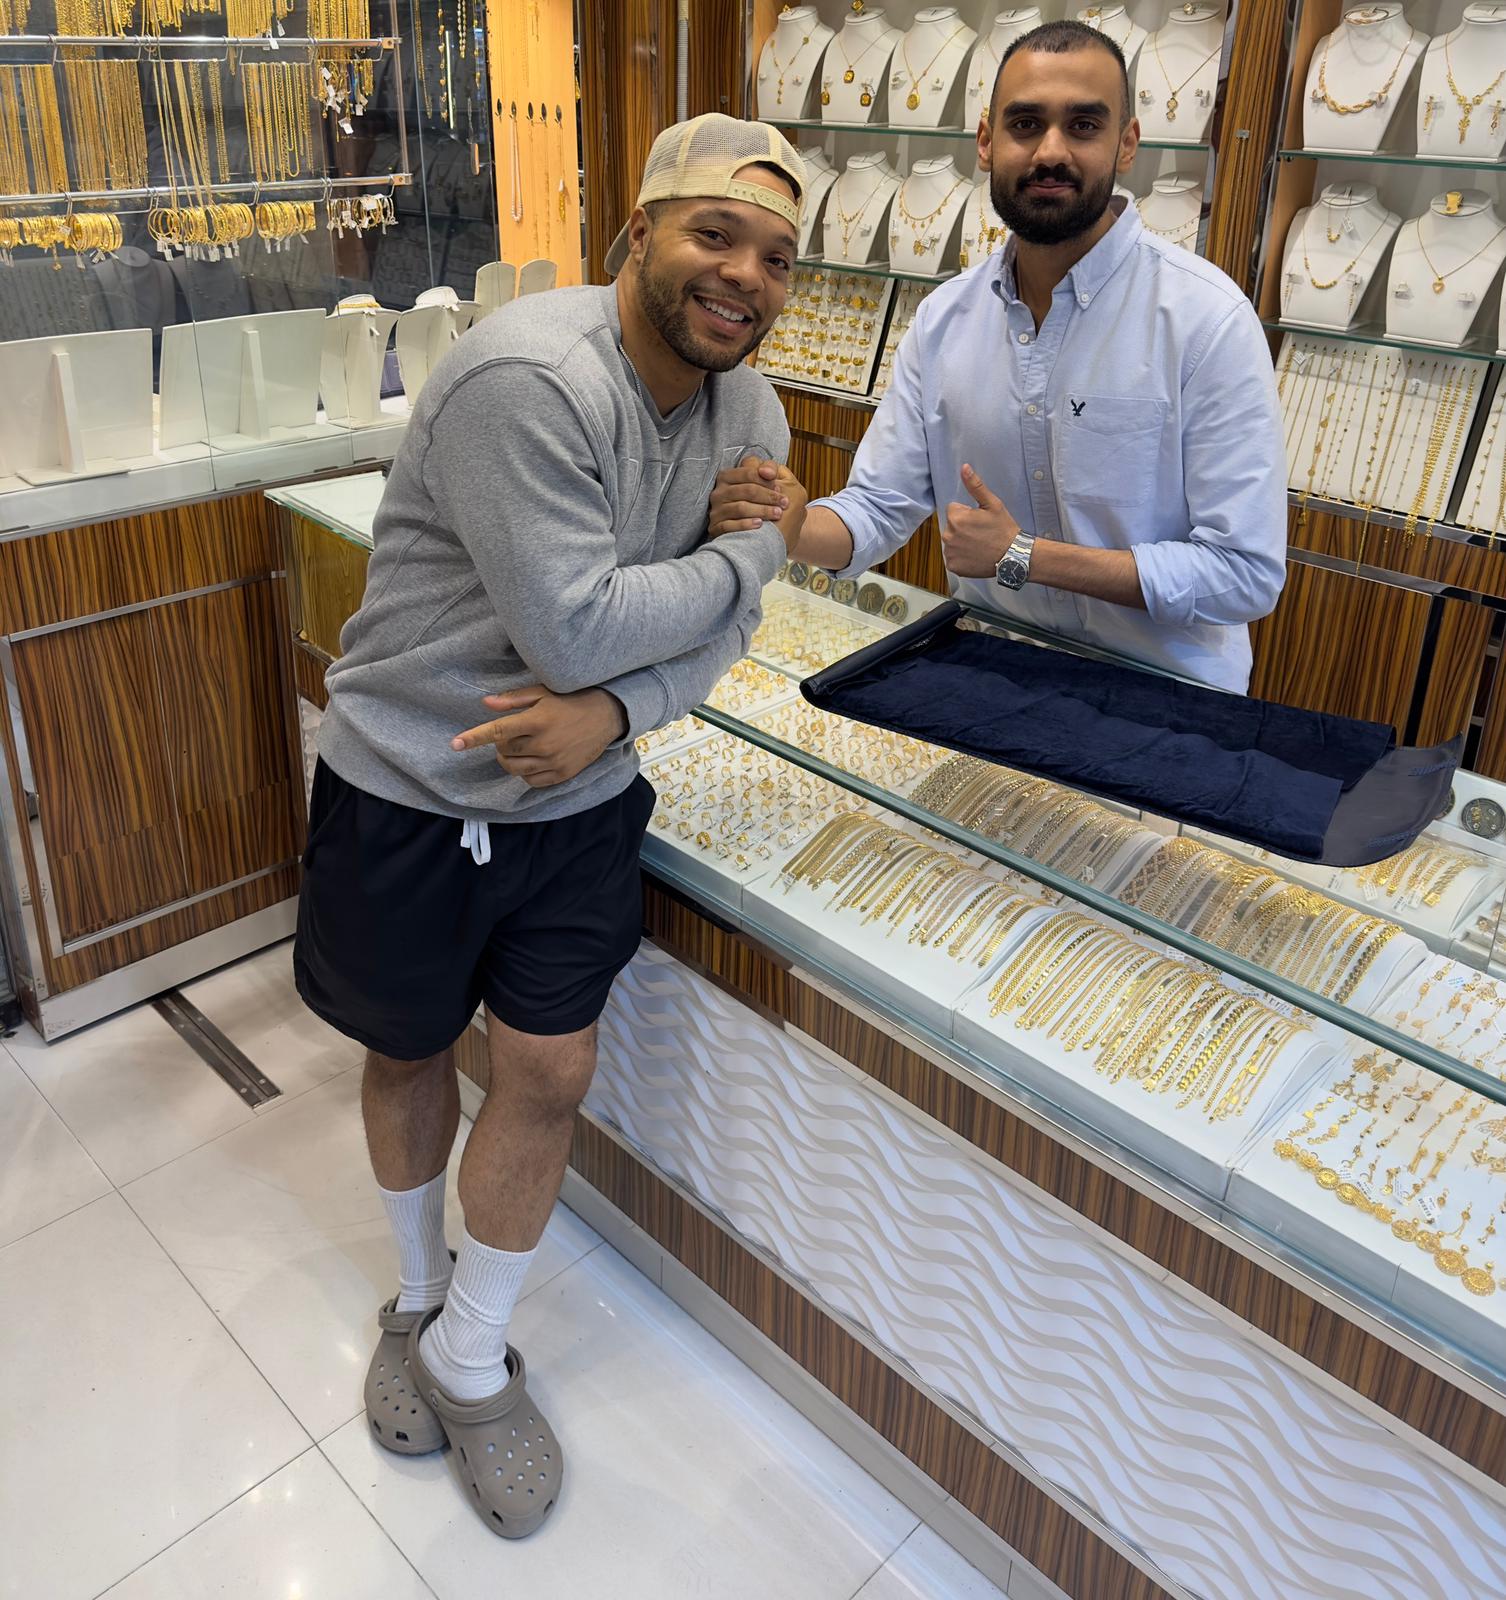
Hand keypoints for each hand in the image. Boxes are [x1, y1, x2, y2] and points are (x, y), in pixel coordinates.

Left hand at [451, 685, 627, 787]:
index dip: (474, 738)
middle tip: (515, 732)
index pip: (497, 732)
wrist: (608, 715)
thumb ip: (513, 700)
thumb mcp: (543, 693)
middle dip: (502, 743)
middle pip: (504, 752)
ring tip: (521, 746)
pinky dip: (525, 771)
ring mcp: (554, 762)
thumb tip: (486, 703)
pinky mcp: (561, 775)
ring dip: (510, 758)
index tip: (455, 744)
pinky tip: (534, 758)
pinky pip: (531, 781)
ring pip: (515, 769)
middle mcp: (544, 745)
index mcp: (537, 721)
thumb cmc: (572, 699)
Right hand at [708, 456, 809, 554]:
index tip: (781, 488)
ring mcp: (716, 510)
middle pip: (747, 490)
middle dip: (768, 496)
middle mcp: (719, 492)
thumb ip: (769, 468)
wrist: (755, 536)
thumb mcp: (765, 482)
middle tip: (784, 503)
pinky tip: (759, 524)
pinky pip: (729, 525)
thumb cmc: (760, 503)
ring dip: (762, 510)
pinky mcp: (715, 527)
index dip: (766, 480)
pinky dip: (745, 524)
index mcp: (727, 476)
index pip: (748, 472)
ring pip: (740, 508)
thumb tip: (768, 472)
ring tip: (778, 514)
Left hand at [941, 464, 1022, 579]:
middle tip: (981, 534)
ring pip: (952, 542)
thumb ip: (975, 486)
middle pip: (951, 526)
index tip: (980, 521)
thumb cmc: (1004, 529)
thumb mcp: (992, 504)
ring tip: (979, 545)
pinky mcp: (953, 566)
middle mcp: (948, 536)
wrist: (1012, 556)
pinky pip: (953, 558)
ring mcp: (950, 553)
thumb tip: (964, 468)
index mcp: (955, 518)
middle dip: (963, 528)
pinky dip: (962, 558)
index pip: (953, 510)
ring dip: (961, 543)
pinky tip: (975, 556)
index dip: (967, 514)